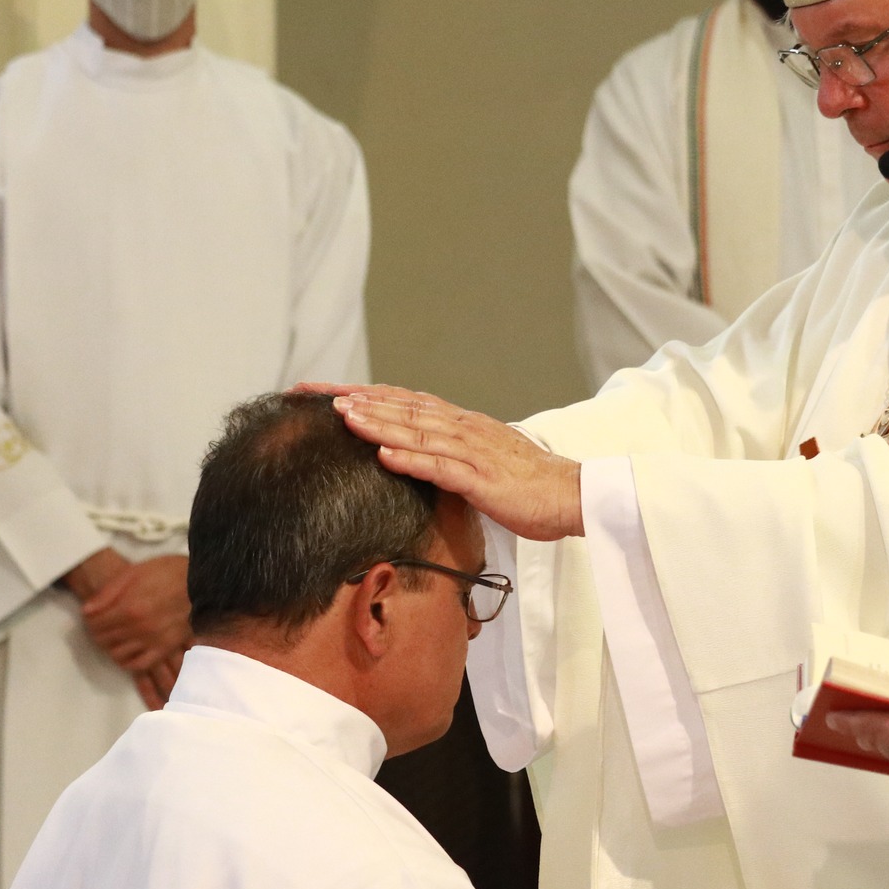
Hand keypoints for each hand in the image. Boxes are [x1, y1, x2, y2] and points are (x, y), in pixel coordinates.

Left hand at [68, 550, 191, 708]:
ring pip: (117, 654)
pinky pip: (139, 665)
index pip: (95, 624)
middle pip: (104, 640)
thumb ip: (109, 593)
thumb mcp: (135, 572)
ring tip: (112, 636)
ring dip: (110, 646)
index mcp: (129, 608)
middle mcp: (139, 628)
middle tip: (100, 625)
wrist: (202, 581)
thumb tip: (87, 611)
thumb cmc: (168, 572)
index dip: (89, 620)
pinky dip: (127, 661)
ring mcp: (153, 641)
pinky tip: (126, 652)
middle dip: (97, 632)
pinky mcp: (165, 648)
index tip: (91, 616)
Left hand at [314, 383, 582, 541]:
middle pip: (402, 407)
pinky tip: (385, 455)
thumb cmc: (529, 486)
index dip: (364, 394)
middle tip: (313, 394)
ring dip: (378, 423)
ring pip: (417, 431)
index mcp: (460, 425)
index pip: (403, 401)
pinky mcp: (483, 479)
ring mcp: (472, 452)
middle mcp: (462, 429)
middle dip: (356, 400)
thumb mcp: (480, 464)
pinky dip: (412, 459)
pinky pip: (442, 467)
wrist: (575, 496)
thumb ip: (448, 456)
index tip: (324, 393)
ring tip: (342, 416)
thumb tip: (413, 456)